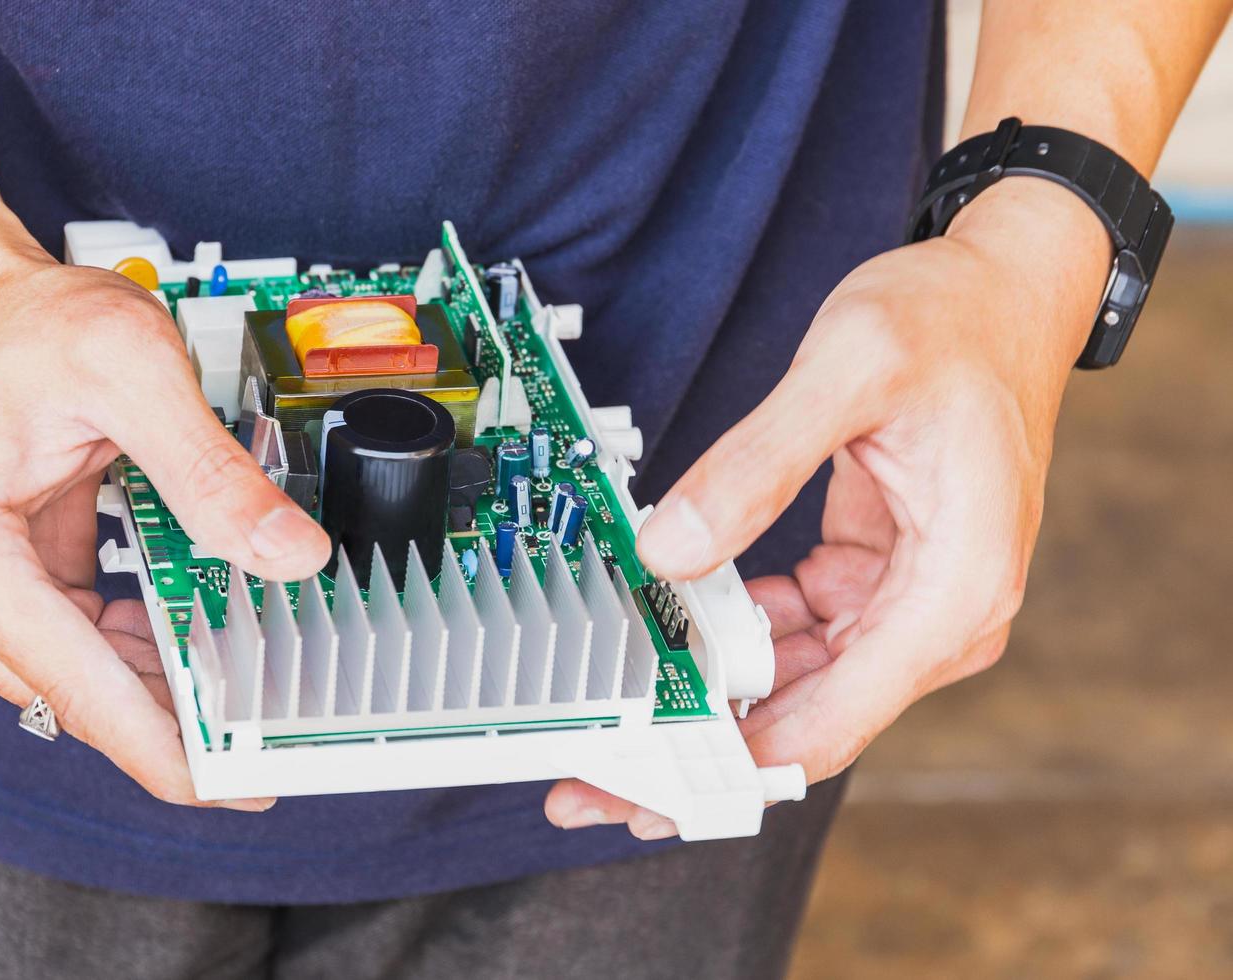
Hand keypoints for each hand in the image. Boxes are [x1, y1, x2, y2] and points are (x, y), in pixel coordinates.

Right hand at [0, 257, 330, 807]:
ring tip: (257, 679)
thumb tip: (290, 557)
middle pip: (80, 695)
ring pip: (83, 683)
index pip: (74, 684)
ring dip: (168, 684)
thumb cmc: (32, 328)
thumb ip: (212, 472)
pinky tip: (201, 641)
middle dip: (183, 716)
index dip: (164, 748)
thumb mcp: (136, 370)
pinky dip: (143, 651)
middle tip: (281, 721)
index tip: (236, 785)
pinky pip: (79, 653)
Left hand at [546, 178, 1110, 837]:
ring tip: (621, 705)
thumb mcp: (847, 368)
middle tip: (601, 774)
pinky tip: (677, 620)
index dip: (734, 766)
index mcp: (953, 592)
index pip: (831, 724)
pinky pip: (798, 631)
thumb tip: (670, 549)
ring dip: (714, 696)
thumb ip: (755, 463)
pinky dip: (738, 633)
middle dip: (706, 748)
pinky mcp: (879, 577)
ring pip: (797, 682)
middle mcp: (940, 616)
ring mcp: (908, 601)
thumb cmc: (952, 322)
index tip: (651, 785)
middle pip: (808, 721)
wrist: (1002, 289)